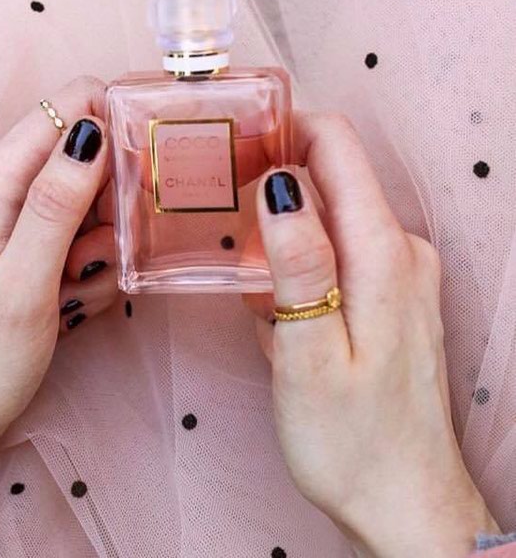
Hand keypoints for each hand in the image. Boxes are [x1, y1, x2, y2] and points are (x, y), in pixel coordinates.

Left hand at [0, 76, 116, 483]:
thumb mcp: (22, 282)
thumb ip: (57, 204)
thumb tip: (93, 130)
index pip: (72, 104)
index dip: (116, 126)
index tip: (139, 177)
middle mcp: (11, 186)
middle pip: (94, 153)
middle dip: (113, 202)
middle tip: (93, 253)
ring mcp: (27, 218)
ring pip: (100, 201)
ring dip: (104, 244)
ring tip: (74, 285)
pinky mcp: (41, 247)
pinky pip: (92, 237)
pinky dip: (95, 268)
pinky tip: (70, 302)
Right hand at [247, 111, 498, 556]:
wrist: (404, 501)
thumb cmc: (352, 441)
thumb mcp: (309, 356)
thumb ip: (299, 264)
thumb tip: (280, 185)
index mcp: (382, 252)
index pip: (337, 146)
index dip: (284, 129)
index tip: (234, 142)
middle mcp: (400, 249)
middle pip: (329, 176)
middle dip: (272, 185)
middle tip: (226, 221)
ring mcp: (398, 270)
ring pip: (326, 215)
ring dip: (280, 234)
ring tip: (252, 286)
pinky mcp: (389, 292)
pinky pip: (336, 251)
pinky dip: (299, 264)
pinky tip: (278, 312)